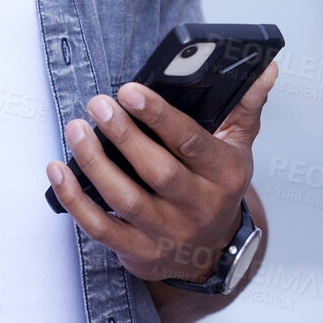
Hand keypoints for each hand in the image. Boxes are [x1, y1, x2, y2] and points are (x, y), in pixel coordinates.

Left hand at [45, 61, 277, 283]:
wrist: (211, 252)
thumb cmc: (216, 186)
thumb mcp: (237, 146)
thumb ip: (245, 106)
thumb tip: (264, 69)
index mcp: (223, 174)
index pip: (190, 142)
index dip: (158, 116)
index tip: (129, 90)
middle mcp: (198, 206)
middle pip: (157, 171)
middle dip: (123, 135)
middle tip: (97, 104)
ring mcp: (167, 233)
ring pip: (126, 199)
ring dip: (95, 163)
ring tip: (75, 130)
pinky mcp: (139, 253)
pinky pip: (100, 229)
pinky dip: (75, 200)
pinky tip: (58, 170)